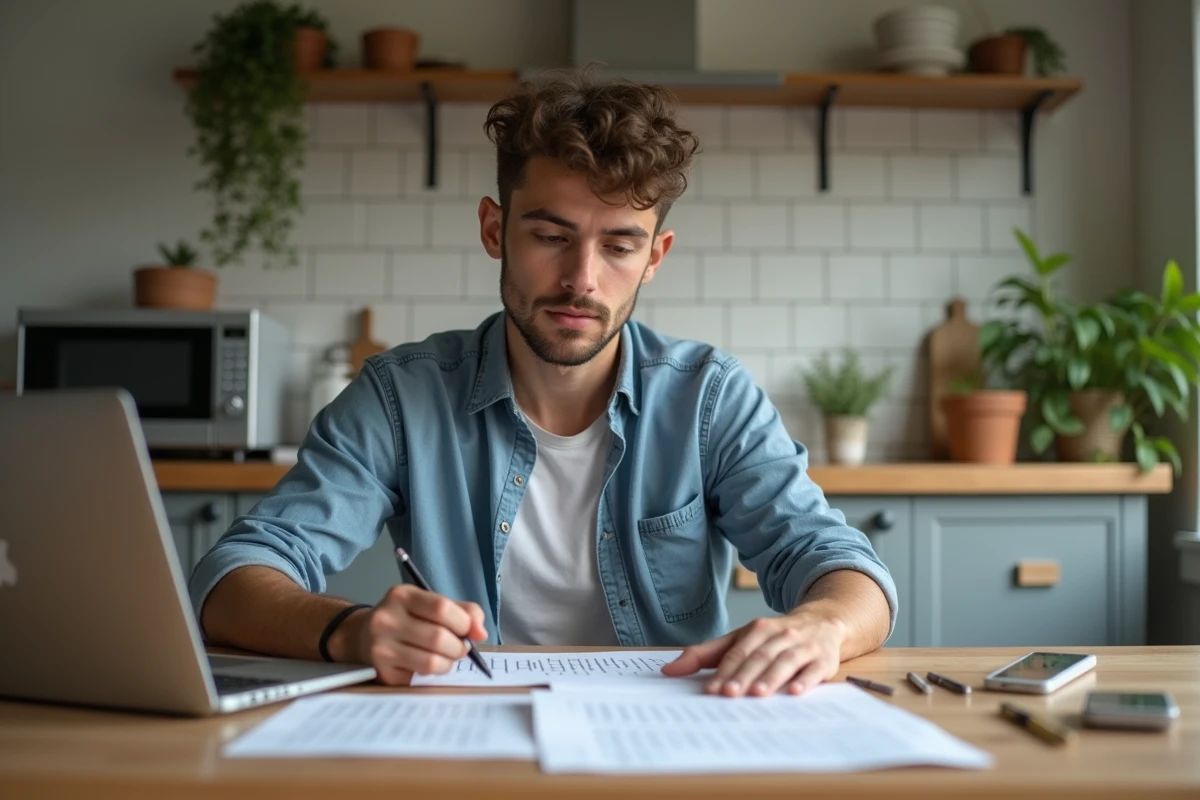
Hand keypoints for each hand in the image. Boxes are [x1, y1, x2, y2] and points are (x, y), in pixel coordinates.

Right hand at [350, 584, 487, 685]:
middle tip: (460, 648)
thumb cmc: (406, 618)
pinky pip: (420, 678)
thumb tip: (481, 633)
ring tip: (445, 657)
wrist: (362, 636)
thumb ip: (462, 612)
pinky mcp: (382, 672)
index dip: (464, 622)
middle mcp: (386, 619)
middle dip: (459, 647)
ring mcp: (381, 648)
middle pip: (439, 638)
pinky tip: (423, 664)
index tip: (468, 630)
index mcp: (401, 596)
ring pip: (432, 662)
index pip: (442, 608)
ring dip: (448, 663)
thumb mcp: (429, 604)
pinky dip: (431, 674)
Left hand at [661, 610, 847, 696]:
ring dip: (771, 677)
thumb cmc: (774, 637)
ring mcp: (803, 646)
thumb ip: (705, 655)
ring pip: (785, 661)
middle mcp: (780, 635)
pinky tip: (795, 692)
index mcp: (757, 629)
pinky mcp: (824, 659)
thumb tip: (668, 670)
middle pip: (759, 656)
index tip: (710, 690)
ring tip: (757, 694)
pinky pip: (815, 670)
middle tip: (729, 695)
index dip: (724, 671)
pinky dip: (805, 680)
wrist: (823, 622)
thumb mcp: (740, 639)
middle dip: (743, 675)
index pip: (737, 652)